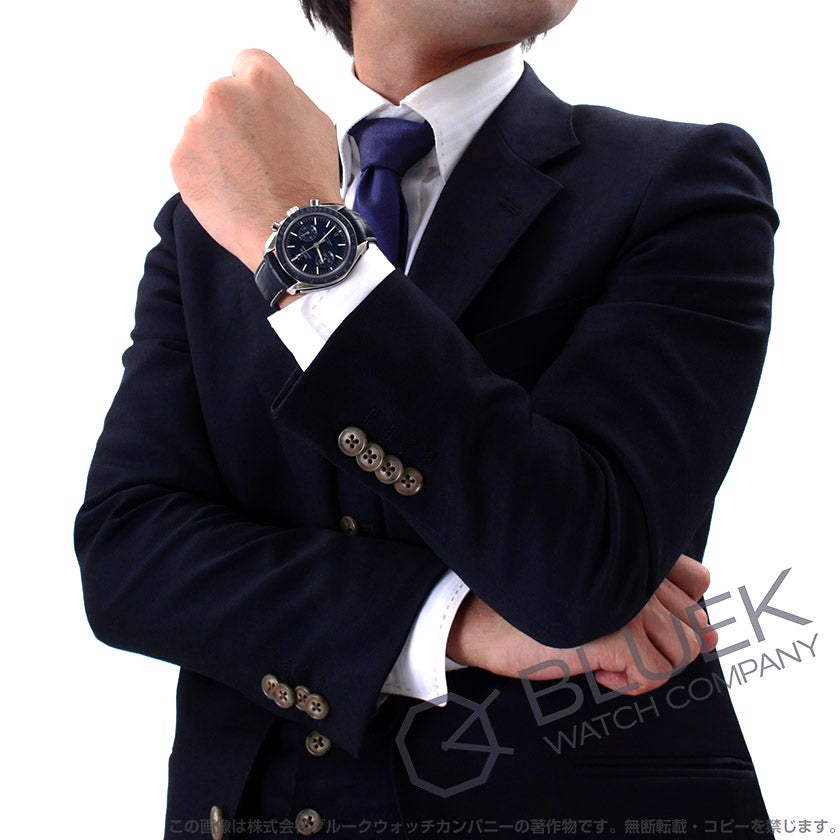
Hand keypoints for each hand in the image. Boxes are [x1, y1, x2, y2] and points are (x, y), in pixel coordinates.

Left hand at [170, 49, 342, 271]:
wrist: (292, 232)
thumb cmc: (310, 184)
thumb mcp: (317, 124)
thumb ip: (286, 99)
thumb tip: (267, 98)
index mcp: (261, 80)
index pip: (246, 63)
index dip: (256, 92)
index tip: (259, 113)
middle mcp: (222, 95)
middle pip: (223, 97)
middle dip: (236, 121)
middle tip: (258, 157)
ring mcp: (196, 127)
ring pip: (205, 129)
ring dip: (221, 148)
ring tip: (248, 181)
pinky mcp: (181, 159)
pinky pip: (193, 159)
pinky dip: (207, 173)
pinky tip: (233, 192)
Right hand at [447, 554, 717, 694]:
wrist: (486, 621)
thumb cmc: (539, 606)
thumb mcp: (602, 595)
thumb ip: (659, 605)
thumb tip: (715, 636)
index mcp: (633, 554)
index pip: (698, 583)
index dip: (678, 615)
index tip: (643, 625)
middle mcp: (637, 572)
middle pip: (694, 627)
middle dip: (662, 650)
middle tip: (618, 647)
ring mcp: (628, 602)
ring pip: (680, 654)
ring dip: (646, 668)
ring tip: (606, 657)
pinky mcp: (615, 635)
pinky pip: (653, 674)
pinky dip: (629, 683)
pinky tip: (597, 668)